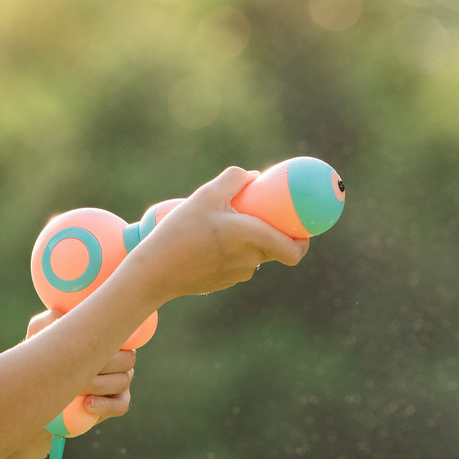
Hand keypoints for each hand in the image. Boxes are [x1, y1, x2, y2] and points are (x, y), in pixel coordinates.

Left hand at [25, 311, 135, 421]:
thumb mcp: (42, 331)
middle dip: (103, 366)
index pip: (121, 335)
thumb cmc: (44, 351)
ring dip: (100, 386)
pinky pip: (120, 405)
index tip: (87, 348)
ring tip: (77, 389)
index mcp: (109, 337)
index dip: (109, 342)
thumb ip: (50, 319)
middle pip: (126, 361)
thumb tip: (61, 316)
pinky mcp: (116, 403)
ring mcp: (120, 381)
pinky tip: (87, 405)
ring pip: (122, 382)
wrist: (40, 385)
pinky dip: (105, 405)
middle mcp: (120, 358)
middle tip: (77, 371)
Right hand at [121, 167, 308, 303]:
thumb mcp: (205, 196)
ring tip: (224, 224)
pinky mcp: (223, 282)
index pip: (295, 250)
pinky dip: (232, 252)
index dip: (304, 240)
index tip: (300, 226)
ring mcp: (237, 274)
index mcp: (251, 237)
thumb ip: (233, 179)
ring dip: (249, 241)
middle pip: (275, 247)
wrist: (154, 272)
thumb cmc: (179, 232)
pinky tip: (209, 242)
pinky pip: (237, 263)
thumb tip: (254, 176)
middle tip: (257, 213)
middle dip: (271, 231)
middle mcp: (250, 260)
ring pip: (254, 255)